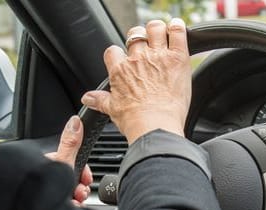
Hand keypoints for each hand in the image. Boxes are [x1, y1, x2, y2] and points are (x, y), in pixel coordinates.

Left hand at [46, 116, 92, 205]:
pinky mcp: (50, 207)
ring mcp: (47, 193)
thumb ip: (70, 143)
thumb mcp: (63, 163)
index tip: (87, 177)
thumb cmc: (46, 190)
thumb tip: (74, 122)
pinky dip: (73, 206)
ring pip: (70, 192)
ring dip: (78, 197)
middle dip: (80, 185)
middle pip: (71, 178)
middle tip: (80, 191)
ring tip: (76, 200)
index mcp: (46, 164)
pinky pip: (67, 205)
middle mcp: (45, 178)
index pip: (69, 162)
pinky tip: (72, 208)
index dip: (82, 170)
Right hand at [81, 18, 190, 143]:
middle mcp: (137, 59)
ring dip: (157, 30)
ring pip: (154, 28)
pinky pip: (177, 33)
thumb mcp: (112, 110)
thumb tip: (87, 98)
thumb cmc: (134, 121)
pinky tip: (177, 29)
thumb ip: (100, 100)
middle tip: (145, 48)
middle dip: (139, 38)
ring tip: (161, 37)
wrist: (155, 126)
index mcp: (120, 70)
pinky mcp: (177, 58)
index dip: (119, 54)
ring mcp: (157, 56)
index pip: (113, 51)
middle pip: (135, 35)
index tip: (125, 60)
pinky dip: (177, 28)